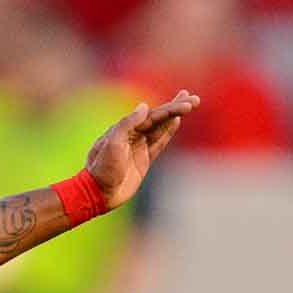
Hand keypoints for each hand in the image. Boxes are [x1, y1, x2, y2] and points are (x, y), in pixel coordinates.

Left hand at [85, 90, 200, 208]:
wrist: (98, 193)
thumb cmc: (102, 168)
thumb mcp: (112, 143)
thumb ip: (127, 124)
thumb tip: (144, 107)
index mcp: (124, 129)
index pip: (151, 115)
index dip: (170, 108)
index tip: (186, 102)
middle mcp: (132, 135)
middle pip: (158, 119)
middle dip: (176, 108)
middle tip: (194, 99)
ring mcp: (138, 147)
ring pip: (160, 128)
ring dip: (174, 117)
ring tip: (188, 104)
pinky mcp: (143, 160)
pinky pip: (158, 143)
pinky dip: (167, 132)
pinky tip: (176, 121)